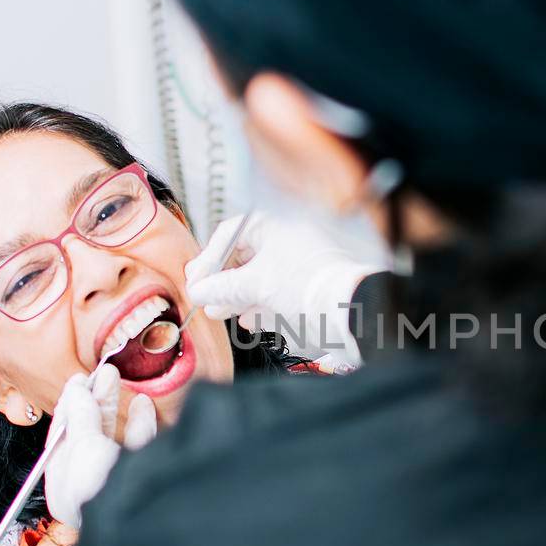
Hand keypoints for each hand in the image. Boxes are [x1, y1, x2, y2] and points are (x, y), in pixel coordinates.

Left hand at [43, 364, 156, 527]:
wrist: (149, 514)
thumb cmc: (104, 489)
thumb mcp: (82, 446)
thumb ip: (79, 417)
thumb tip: (76, 391)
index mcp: (64, 489)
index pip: (62, 440)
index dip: (69, 406)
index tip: (77, 380)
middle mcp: (90, 488)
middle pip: (87, 434)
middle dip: (93, 400)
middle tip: (100, 373)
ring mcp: (119, 482)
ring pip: (114, 437)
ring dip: (115, 405)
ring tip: (117, 378)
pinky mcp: (148, 477)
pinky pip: (141, 445)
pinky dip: (141, 421)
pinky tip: (142, 403)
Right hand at [185, 211, 387, 370]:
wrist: (348, 311)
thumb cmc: (308, 284)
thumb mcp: (254, 284)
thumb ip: (221, 288)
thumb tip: (199, 291)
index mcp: (275, 225)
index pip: (230, 234)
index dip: (209, 259)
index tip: (196, 281)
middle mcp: (286, 241)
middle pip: (243, 258)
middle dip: (221, 281)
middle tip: (203, 297)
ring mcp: (297, 265)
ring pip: (258, 278)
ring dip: (236, 296)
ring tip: (219, 312)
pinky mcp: (305, 289)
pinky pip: (275, 294)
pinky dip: (259, 306)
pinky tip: (247, 320)